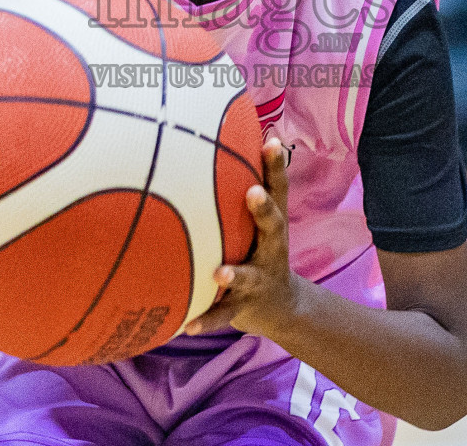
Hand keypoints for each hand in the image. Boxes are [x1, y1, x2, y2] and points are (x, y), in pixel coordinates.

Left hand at [183, 138, 303, 337]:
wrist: (281, 308)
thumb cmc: (259, 250)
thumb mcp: (258, 222)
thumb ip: (237, 188)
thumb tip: (208, 140)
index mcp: (271, 226)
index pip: (278, 189)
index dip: (276, 165)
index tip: (272, 141)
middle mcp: (270, 249)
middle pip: (273, 227)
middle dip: (264, 209)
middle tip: (253, 192)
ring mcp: (257, 280)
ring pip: (247, 275)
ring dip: (234, 273)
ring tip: (219, 272)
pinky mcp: (242, 307)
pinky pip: (221, 315)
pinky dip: (204, 320)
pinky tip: (185, 326)